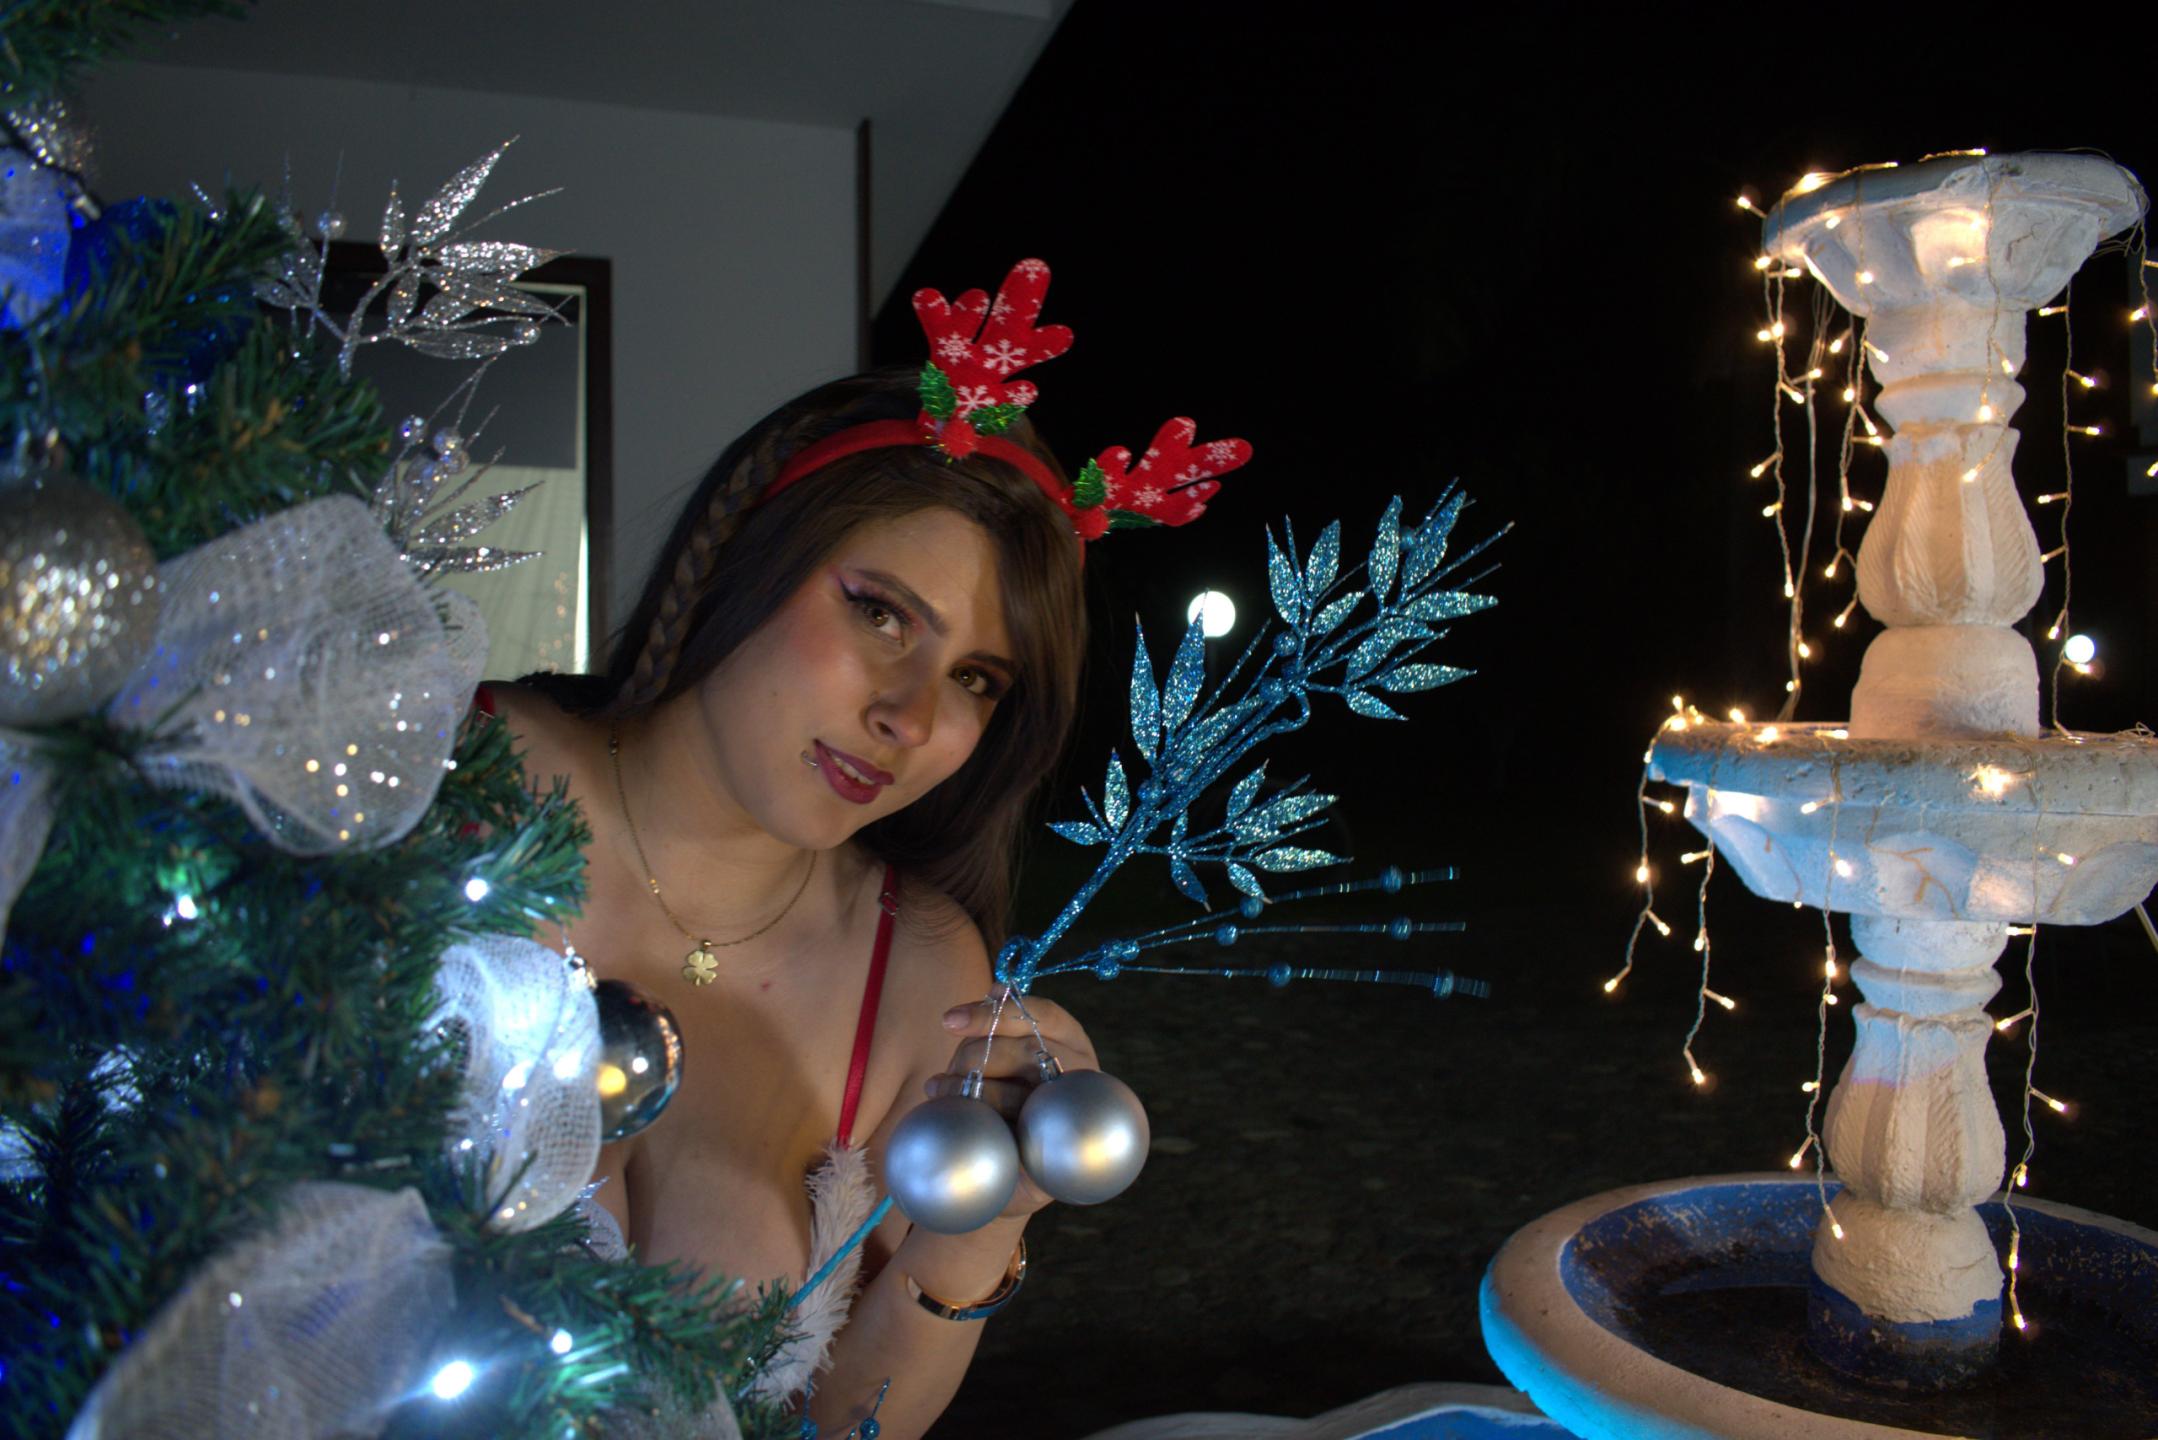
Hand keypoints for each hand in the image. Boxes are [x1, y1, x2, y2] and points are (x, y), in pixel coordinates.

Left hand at [925, 991, 1097, 1216]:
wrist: (1022, 1161)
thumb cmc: (1013, 1092)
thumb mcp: (1010, 1053)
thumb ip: (1004, 1024)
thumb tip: (997, 989)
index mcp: (1071, 1039)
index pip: (1039, 1014)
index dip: (992, 1014)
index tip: (948, 1021)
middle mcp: (1079, 1072)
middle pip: (1020, 1051)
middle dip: (971, 1058)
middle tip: (946, 1072)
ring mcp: (1068, 1113)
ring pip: (1011, 1095)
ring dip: (966, 1092)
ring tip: (939, 1091)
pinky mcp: (1052, 1152)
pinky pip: (1007, 1132)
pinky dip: (976, 1121)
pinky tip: (954, 1113)